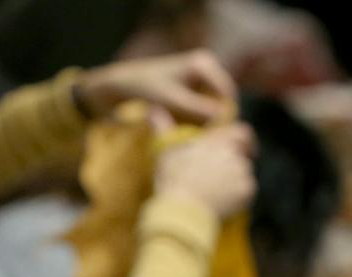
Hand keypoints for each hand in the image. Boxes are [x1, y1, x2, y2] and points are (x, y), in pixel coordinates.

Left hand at [75, 49, 235, 123]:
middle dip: (213, 119)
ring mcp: (201, 77)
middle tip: (197, 138)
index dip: (223, 116)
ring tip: (186, 133)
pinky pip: (202, 108)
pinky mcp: (194, 88)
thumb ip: (196, 109)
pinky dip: (195, 119)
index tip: (209, 137)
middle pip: (222, 101)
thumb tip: (222, 117)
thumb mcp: (171, 101)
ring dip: (203, 121)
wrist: (125, 83)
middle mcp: (207, 66)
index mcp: (204, 64)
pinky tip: (181, 127)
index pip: (226, 94)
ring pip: (212, 106)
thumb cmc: (145, 90)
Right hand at [153, 122, 256, 217]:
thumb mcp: (165, 153)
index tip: (245, 147)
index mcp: (218, 141)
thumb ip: (163, 128)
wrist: (183, 211)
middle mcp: (234, 154)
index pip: (242, 132)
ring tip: (215, 195)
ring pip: (243, 176)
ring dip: (234, 182)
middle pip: (242, 157)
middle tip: (222, 178)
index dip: (244, 140)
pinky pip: (246, 193)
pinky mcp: (246, 192)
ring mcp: (242, 173)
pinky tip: (221, 204)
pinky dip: (237, 198)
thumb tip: (152, 110)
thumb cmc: (173, 181)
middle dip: (235, 165)